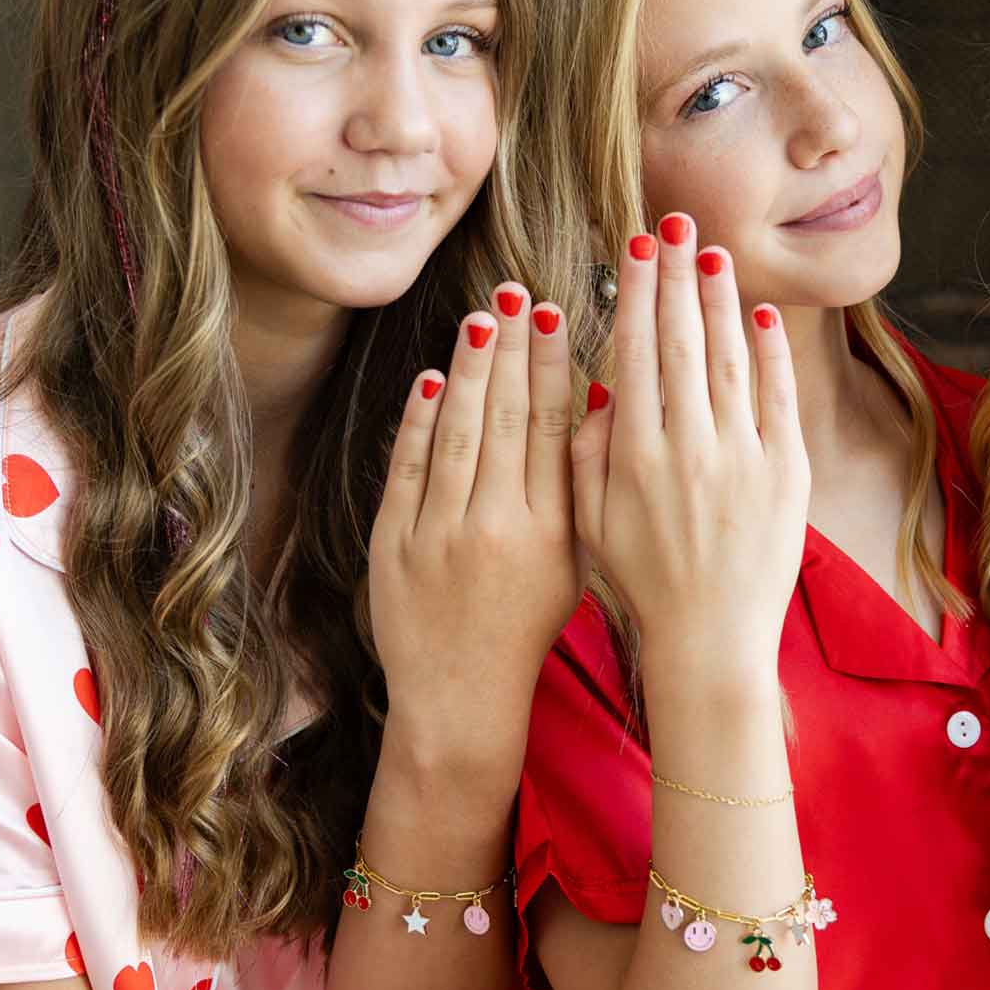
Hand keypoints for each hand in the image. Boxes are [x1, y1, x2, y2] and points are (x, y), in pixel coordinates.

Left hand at [369, 287, 581, 755]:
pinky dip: (420, 420)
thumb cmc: (528, 627)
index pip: (553, 431)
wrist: (462, 697)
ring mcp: (440, 534)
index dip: (551, 368)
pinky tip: (435, 378)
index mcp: (551, 532)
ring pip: (459, 433)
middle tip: (514, 292)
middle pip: (507, 419)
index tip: (553, 317)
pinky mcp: (394, 543)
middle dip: (510, 349)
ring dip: (470, 369)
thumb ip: (583, 490)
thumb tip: (595, 407)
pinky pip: (409, 467)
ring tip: (480, 317)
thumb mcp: (574, 565)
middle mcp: (497, 527)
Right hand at [570, 218, 809, 677]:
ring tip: (712, 252)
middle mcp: (687, 444)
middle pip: (681, 340)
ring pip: (729, 357)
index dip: (637, 293)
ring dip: (720, 298)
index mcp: (634, 452)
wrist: (709, 636)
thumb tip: (598, 386)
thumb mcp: (591, 519)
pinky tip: (761, 314)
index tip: (636, 248)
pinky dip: (770, 351)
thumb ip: (588, 450)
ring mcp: (740, 455)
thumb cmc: (643, 581)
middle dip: (677, 274)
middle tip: (675, 223)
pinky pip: (777, 397)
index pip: (635, 351)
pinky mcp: (784, 472)